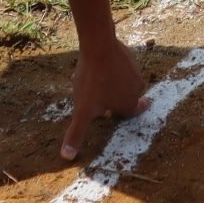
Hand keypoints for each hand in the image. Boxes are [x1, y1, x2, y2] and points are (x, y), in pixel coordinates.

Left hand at [62, 37, 150, 160]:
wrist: (99, 45)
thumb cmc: (92, 81)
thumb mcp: (82, 111)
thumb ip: (76, 134)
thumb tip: (66, 157)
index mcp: (128, 104)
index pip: (129, 114)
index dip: (123, 114)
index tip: (130, 112)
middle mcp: (137, 89)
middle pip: (126, 97)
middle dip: (115, 97)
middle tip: (102, 94)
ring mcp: (136, 71)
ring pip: (125, 81)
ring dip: (114, 81)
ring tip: (97, 79)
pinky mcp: (130, 56)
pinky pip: (123, 65)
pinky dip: (114, 67)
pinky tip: (100, 63)